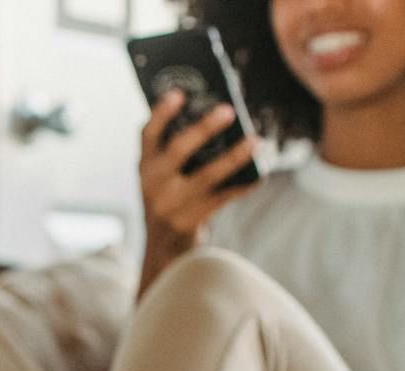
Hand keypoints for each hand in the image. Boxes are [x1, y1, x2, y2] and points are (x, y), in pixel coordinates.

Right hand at [138, 91, 259, 289]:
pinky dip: (243, 185)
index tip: (179, 93)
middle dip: (203, 130)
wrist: (161, 244)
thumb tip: (218, 113)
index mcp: (145, 165)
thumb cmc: (169, 194)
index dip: (161, 113)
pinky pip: (223, 198)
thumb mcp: (160, 172)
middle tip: (228, 110)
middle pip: (178, 151)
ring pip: (207, 176)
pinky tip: (259, 172)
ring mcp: (171, 204)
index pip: (148, 134)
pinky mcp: (190, 220)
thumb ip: (175, 148)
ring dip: (233, 157)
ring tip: (255, 140)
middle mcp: (153, 183)